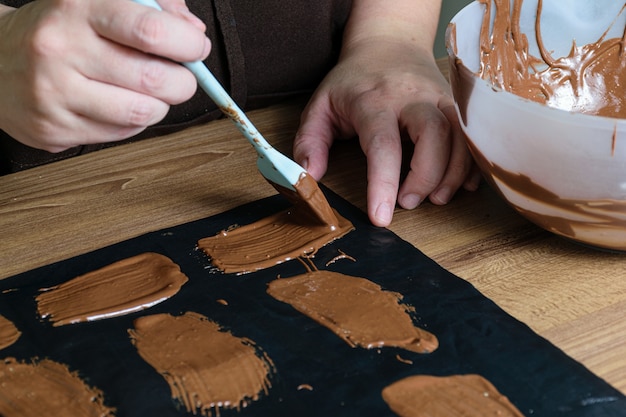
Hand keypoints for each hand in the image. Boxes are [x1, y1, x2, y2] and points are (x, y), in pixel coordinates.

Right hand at [0, 0, 209, 151]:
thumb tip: (194, 33)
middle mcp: (61, 50)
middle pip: (153, 79)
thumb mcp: (99, 0)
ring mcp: (54, 94)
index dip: (187, 44)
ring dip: (160, 105)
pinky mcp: (52, 129)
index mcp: (76, 8)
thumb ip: (153, 8)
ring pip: (142, 113)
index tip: (196, 47)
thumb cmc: (60, 28)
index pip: (150, 31)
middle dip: (182, 82)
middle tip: (180, 77)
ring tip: (150, 92)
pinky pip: (120, 134)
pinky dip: (133, 122)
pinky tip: (119, 105)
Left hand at [293, 39, 480, 226]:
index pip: (382, 144)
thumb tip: (309, 176)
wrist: (389, 43)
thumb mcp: (320, 105)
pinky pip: (472, 135)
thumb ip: (310, 141)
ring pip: (460, 134)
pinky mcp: (455, 104)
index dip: (383, 183)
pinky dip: (471, 163)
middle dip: (426, 175)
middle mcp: (412, 97)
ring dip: (454, 173)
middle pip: (433, 134)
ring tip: (437, 200)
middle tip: (410, 203)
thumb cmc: (352, 82)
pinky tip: (461, 185)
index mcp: (374, 100)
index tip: (380, 216)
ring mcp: (439, 98)